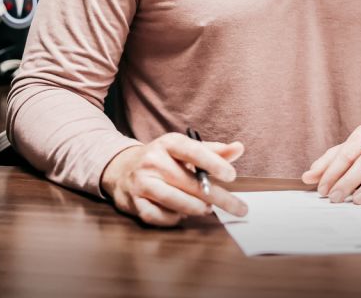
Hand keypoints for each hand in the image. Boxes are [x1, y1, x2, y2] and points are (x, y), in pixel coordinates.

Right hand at [99, 133, 247, 226]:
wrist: (122, 168)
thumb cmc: (162, 160)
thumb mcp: (184, 150)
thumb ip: (212, 151)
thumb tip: (239, 148)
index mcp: (168, 143)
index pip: (192, 151)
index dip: (213, 163)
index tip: (232, 176)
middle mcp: (152, 160)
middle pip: (189, 182)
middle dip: (217, 197)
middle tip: (239, 208)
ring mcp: (141, 181)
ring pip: (174, 200)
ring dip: (195, 208)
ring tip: (206, 209)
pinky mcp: (133, 201)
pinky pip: (158, 216)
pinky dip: (173, 218)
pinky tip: (180, 214)